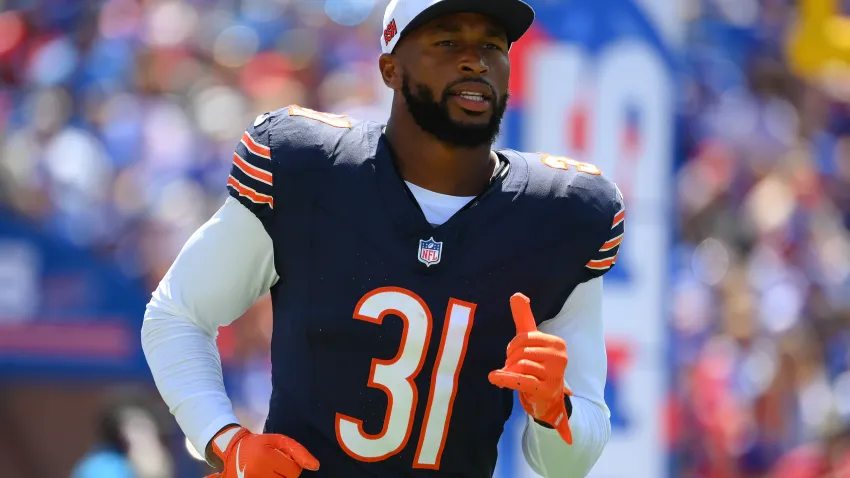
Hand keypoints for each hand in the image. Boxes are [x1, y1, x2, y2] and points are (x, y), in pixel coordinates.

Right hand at [205, 426, 319, 477]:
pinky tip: (266, 474)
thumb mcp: (279, 441)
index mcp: (266, 457)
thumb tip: (316, 466)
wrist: (233, 450)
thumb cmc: (260, 444)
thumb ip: (299, 452)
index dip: (292, 465)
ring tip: (270, 471)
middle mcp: (257, 472)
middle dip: (285, 473)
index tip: (282, 459)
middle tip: (275, 465)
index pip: (294, 471)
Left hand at [488, 293, 572, 443]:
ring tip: (513, 375)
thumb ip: (523, 318)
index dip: (513, 345)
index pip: (524, 337)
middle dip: (510, 358)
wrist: (546, 398)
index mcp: (557, 343)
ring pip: (520, 365)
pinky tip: (493, 377)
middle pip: (522, 351)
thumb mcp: (531, 341)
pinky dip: (505, 378)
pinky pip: (520, 380)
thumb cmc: (537, 364)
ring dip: (510, 370)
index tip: (513, 354)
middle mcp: (560, 358)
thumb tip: (517, 294)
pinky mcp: (546, 390)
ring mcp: (555, 375)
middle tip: (511, 367)